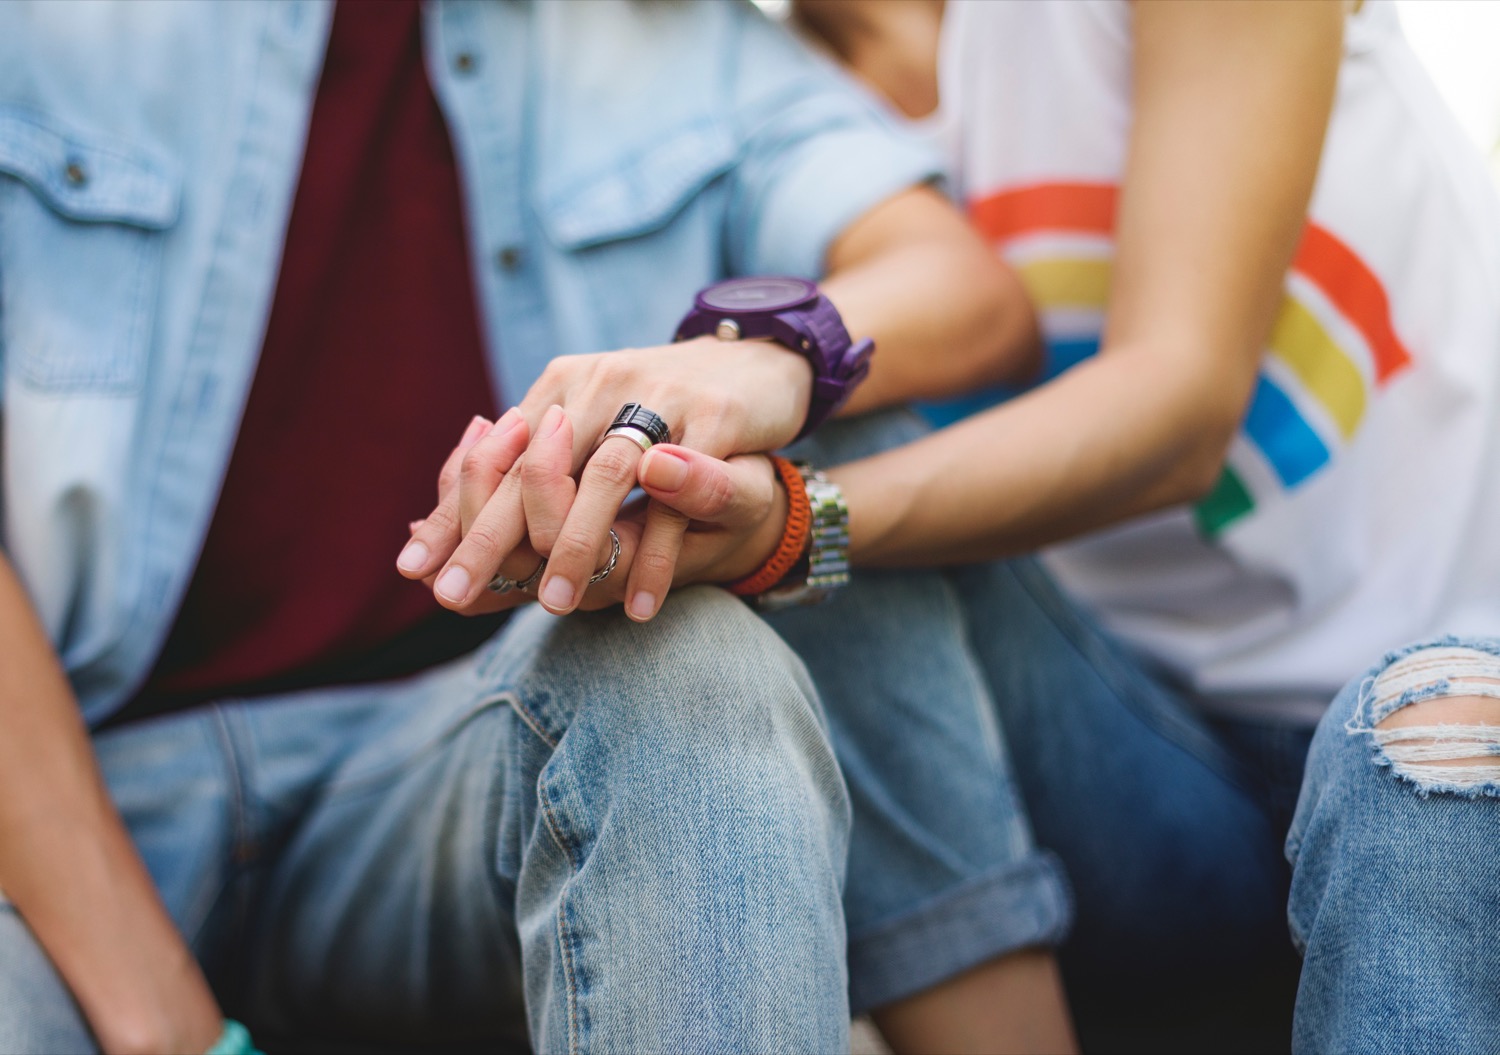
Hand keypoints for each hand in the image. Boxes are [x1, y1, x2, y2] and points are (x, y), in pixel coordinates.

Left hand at [398, 408, 786, 618]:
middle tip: (454, 596)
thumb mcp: (596, 432)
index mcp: (562, 387)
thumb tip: (427, 525)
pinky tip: (638, 605)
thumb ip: (532, 471)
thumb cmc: (665, 414)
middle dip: (490, 539)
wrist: (759, 367)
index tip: (415, 568)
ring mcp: (659, 399)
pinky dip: (655, 558)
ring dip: (576, 549)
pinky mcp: (713, 420)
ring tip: (556, 605)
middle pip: (533, 466)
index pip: (494, 456)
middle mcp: (600, 385)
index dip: (455, 513)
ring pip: (602, 478)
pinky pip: (675, 498)